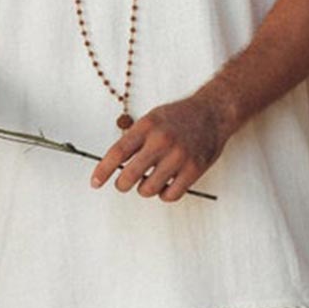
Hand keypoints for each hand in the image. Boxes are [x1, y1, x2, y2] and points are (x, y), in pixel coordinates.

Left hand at [90, 91, 230, 201]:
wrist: (213, 112)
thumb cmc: (179, 117)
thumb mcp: (152, 118)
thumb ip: (134, 138)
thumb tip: (115, 164)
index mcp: (147, 127)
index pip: (117, 152)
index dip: (102, 170)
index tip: (95, 183)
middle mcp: (161, 141)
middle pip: (130, 175)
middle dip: (122, 184)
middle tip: (123, 184)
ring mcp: (179, 156)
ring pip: (148, 189)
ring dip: (145, 189)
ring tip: (150, 181)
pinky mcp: (194, 169)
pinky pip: (170, 195)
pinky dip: (164, 195)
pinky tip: (165, 186)